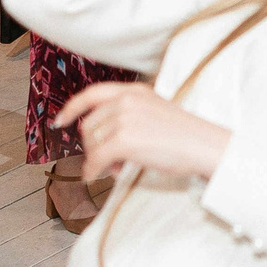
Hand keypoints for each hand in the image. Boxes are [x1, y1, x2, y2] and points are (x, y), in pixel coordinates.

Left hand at [53, 81, 230, 183]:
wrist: (205, 146)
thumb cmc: (186, 136)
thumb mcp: (157, 111)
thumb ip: (130, 113)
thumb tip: (100, 135)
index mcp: (135, 90)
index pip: (93, 93)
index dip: (72, 108)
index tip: (60, 121)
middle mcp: (127, 100)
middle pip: (89, 124)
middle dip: (92, 145)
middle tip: (109, 161)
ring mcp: (125, 118)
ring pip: (92, 143)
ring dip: (98, 160)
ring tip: (118, 167)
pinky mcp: (124, 139)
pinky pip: (95, 159)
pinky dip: (92, 171)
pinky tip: (97, 177)